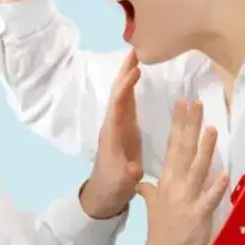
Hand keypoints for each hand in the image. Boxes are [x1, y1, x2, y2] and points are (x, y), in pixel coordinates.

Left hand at [79, 51, 144, 218]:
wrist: (104, 194)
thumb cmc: (113, 186)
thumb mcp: (122, 182)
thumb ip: (128, 173)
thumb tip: (135, 167)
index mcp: (113, 133)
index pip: (118, 105)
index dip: (125, 88)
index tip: (136, 70)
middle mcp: (114, 124)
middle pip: (118, 93)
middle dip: (125, 72)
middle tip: (136, 50)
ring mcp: (119, 125)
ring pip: (123, 95)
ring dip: (128, 76)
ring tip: (139, 56)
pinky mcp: (126, 128)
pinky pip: (129, 103)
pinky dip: (133, 87)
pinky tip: (139, 77)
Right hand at [135, 100, 229, 244]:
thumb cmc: (161, 233)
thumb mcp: (153, 207)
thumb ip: (149, 191)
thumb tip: (142, 182)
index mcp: (166, 182)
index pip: (172, 146)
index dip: (178, 125)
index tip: (182, 103)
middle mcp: (175, 186)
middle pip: (183, 151)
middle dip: (189, 126)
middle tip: (195, 102)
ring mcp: (187, 200)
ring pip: (197, 169)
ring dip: (205, 149)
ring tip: (211, 128)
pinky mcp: (198, 216)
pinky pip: (208, 199)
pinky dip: (216, 188)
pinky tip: (224, 175)